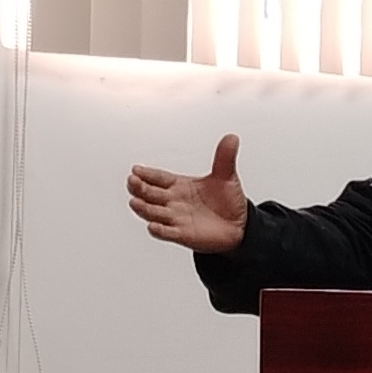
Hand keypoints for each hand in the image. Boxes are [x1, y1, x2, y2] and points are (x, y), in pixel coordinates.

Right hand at [129, 134, 249, 252]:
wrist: (239, 226)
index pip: (160, 177)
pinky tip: (153, 226)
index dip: (148, 174)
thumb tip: (231, 138)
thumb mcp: (226, 177)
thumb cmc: (227, 201)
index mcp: (180, 185)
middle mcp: (174, 201)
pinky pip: (168, 232)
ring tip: (135, 202)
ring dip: (144, 208)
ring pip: (154, 212)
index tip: (136, 169)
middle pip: (151, 193)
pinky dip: (159, 230)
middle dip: (140, 187)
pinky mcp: (183, 234)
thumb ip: (224, 158)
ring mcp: (176, 218)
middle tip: (133, 181)